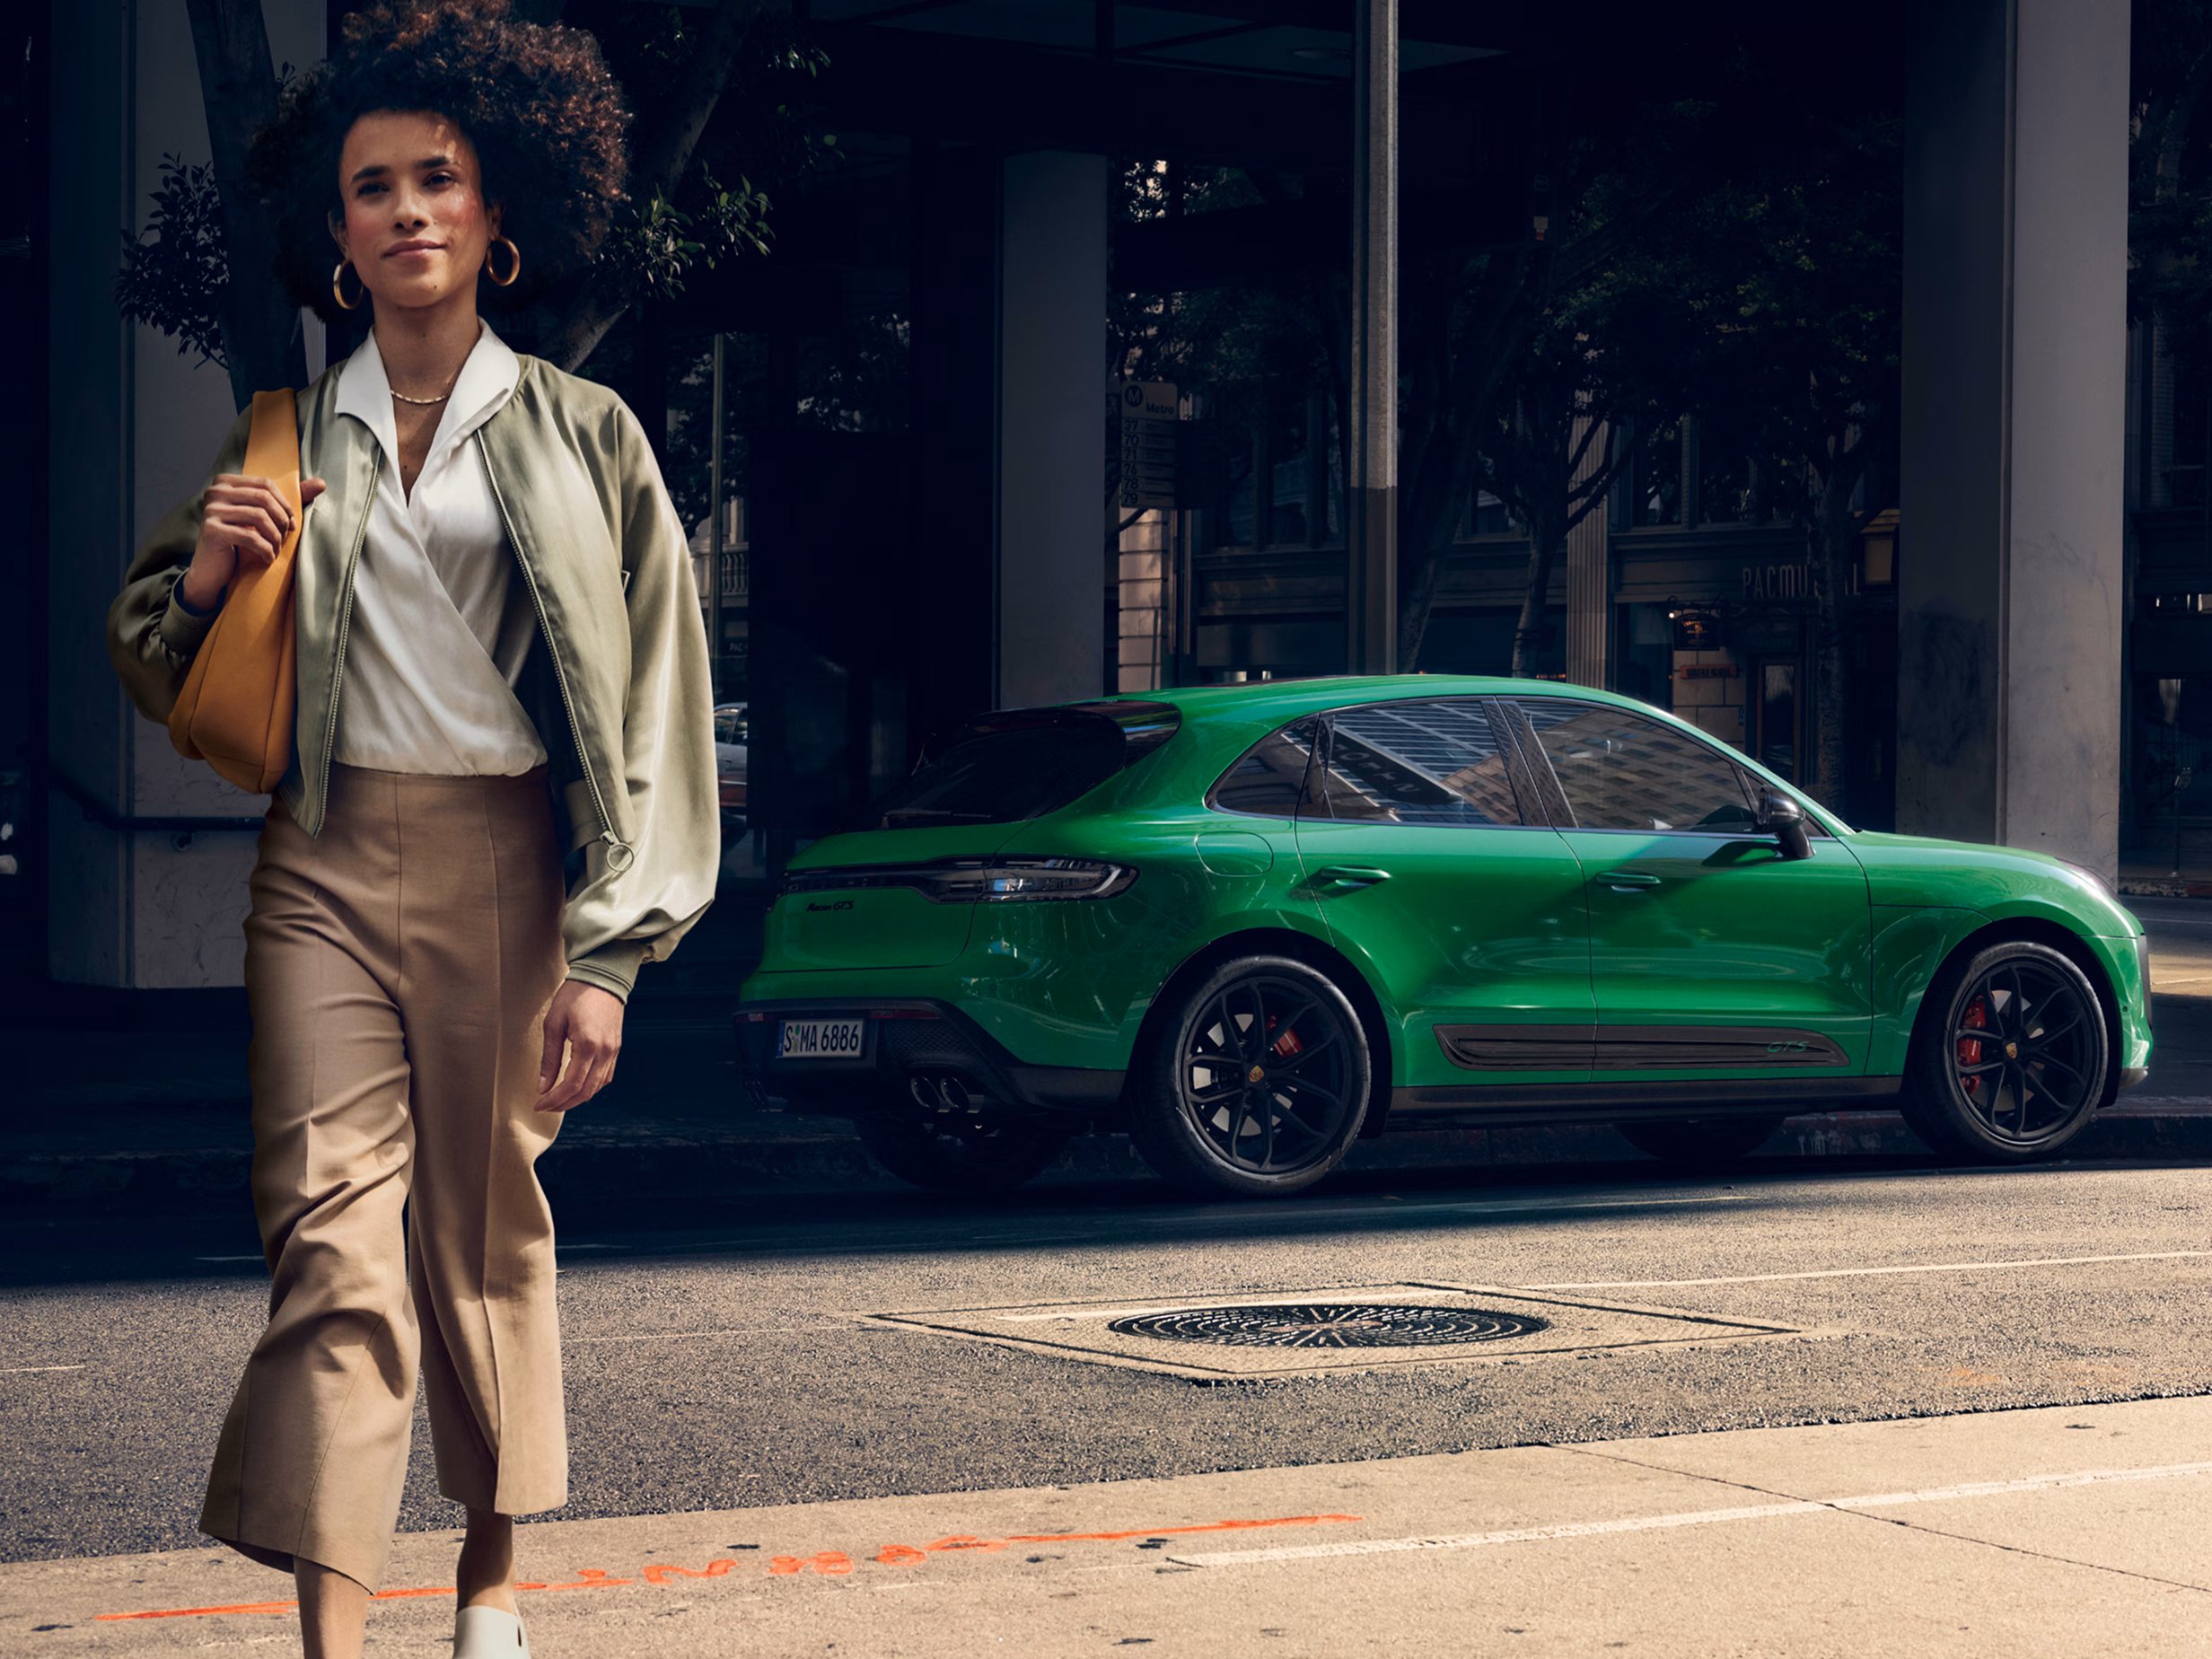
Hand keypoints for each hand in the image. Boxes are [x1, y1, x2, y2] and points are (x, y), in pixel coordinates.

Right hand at [178, 474, 327, 611]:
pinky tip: (267, 559)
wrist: (212, 569)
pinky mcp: (212, 530)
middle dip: (281, 520)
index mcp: (225, 482)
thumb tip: (322, 483)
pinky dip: (265, 549)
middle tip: (286, 538)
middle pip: (263, 498)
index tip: (292, 524)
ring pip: (258, 516)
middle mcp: (215, 492)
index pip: (265, 484)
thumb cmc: (240, 540)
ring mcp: (211, 510)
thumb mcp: (262, 517)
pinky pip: (250, 537)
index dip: (284, 504)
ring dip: (275, 537)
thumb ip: (289, 499)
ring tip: (277, 550)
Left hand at [537, 980, 623, 1112]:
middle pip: (586, 1091)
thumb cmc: (574, 996)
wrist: (602, 977)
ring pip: (598, 1087)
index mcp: (588, 1045)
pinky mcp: (616, 1047)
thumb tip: (542, 1086)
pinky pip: (606, 1076)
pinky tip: (578, 1086)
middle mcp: (605, 1052)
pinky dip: (592, 1086)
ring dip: (578, 1097)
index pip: (571, 1085)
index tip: (539, 1105)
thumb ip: (549, 1058)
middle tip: (546, 1106)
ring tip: (559, 1099)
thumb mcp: (554, 1024)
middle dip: (565, 1103)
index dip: (554, 1099)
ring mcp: (614, 1050)